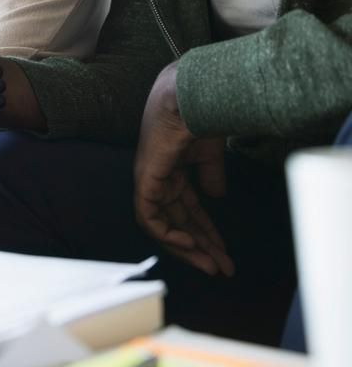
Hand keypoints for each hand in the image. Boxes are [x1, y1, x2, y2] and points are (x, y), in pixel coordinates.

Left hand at [134, 62, 233, 276]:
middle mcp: (158, 178)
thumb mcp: (207, 153)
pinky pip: (149, 218)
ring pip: (164, 226)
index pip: (185, 209)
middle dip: (202, 246)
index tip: (223, 250)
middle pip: (178, 222)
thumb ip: (209, 174)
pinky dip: (168, 234)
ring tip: (214, 265)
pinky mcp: (145, 180)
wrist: (189, 99)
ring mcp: (149, 180)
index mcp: (171, 170)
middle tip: (223, 268)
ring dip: (189, 247)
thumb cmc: (197, 118)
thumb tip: (216, 196)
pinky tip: (192, 244)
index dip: (205, 230)